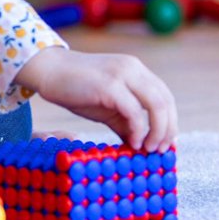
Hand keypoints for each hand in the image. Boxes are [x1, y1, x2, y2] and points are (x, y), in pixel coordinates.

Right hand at [15, 47, 177, 151]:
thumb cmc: (76, 89)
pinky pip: (134, 112)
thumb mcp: (107, 106)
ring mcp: (122, 74)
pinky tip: (133, 143)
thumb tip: (142, 146)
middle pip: (165, 101)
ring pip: (157, 105)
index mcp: (135, 70)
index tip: (165, 143)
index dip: (170, 122)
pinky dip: (138, 131)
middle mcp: (133, 68)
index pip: (165, 96)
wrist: (49, 70)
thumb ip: (126, 122)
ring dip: (158, 132)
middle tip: (160, 151)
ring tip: (148, 149)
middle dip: (168, 129)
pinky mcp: (110, 85)